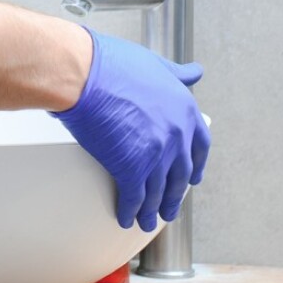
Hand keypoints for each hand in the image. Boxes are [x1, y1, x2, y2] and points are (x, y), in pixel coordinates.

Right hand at [53, 27, 209, 230]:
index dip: (196, 165)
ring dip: (152, 210)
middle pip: (179, 175)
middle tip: (169, 207)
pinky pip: (133, 197)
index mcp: (184, 109)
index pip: (200, 146)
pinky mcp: (130, 168)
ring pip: (158, 192)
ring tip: (147, 220)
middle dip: (174, 195)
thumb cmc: (112, 62)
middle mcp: (176, 135)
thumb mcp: (155, 62)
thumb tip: (195, 72)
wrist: (83, 74)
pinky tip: (126, 217)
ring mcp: (156, 154)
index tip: (192, 177)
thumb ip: (177, 73)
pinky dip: (130, 210)